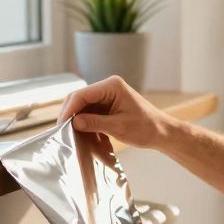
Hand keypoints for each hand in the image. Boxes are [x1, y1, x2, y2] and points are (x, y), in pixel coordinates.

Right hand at [58, 75, 174, 148]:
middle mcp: (108, 87)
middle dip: (71, 115)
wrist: (161, 132)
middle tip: (63, 132)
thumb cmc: (146, 128)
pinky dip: (87, 125)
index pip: (82, 94)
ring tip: (74, 136)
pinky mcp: (107, 105)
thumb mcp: (118, 127)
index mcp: (112, 86)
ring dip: (79, 122)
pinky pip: (90, 113)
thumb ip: (95, 123)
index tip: (61, 125)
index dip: (69, 109)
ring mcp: (107, 96)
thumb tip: (73, 122)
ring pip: (83, 107)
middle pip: (80, 99)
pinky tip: (86, 137)